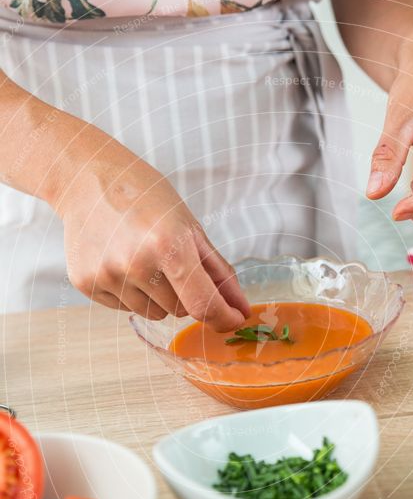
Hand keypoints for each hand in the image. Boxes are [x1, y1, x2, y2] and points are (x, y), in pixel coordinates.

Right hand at [54, 136, 249, 330]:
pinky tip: (119, 260)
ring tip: (141, 257)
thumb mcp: (190, 227)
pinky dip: (131, 293)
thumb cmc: (146, 199)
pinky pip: (125, 309)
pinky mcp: (85, 283)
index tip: (233, 318)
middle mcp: (136, 263)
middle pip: (180, 310)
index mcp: (169, 244)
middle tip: (169, 259)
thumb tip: (241, 309)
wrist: (86, 179)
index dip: (223, 318)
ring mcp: (107, 275)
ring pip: (153, 314)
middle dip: (185, 293)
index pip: (203, 305)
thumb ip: (218, 272)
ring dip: (157, 296)